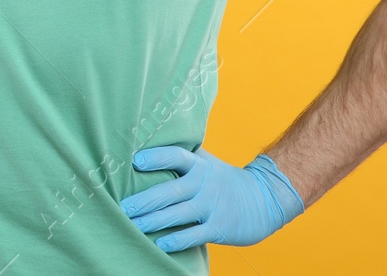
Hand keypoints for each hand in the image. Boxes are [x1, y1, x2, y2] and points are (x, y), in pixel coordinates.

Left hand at [120, 147, 304, 252]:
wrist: (265, 199)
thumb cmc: (222, 179)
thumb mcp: (206, 162)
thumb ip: (181, 156)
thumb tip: (145, 144)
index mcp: (199, 165)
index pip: (177, 156)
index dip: (157, 157)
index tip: (136, 161)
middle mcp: (204, 184)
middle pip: (170, 191)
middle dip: (144, 200)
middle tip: (122, 206)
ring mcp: (211, 207)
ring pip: (177, 214)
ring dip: (153, 221)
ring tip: (131, 225)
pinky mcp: (219, 228)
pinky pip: (194, 235)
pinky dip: (176, 240)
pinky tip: (159, 243)